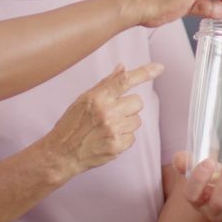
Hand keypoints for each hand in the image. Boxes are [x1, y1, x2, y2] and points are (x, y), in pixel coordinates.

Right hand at [40, 63, 162, 178]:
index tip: (159, 67)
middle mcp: (107, 112)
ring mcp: (113, 129)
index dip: (145, 72)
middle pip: (137, 102)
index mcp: (97, 97)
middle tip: (114, 113)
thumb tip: (122, 68)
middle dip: (129, 107)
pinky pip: (133, 137)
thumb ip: (105, 84)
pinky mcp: (117, 146)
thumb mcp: (83, 100)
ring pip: (137, 120)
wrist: (61, 153)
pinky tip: (108, 138)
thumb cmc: (71, 125)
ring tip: (108, 128)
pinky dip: (123, 138)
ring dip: (127, 123)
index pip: (125, 80)